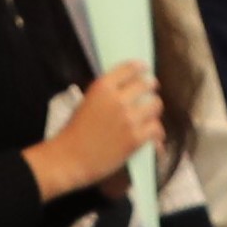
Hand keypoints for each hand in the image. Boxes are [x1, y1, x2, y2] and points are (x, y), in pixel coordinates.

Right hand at [26, 62, 163, 197]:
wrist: (69, 158)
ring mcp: (128, 119)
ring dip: (154, 110)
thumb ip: (107, 93)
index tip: (145, 70)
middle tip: (151, 93)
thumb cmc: (74, 132)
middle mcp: (117, 100)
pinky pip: (156, 128)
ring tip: (150, 116)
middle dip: (151, 88)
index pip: (130, 68)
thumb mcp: (87, 101)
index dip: (141, 68)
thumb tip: (128, 89)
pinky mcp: (135, 138)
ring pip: (155, 106)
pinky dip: (156, 132)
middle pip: (146, 84)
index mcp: (102, 87)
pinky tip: (153, 134)